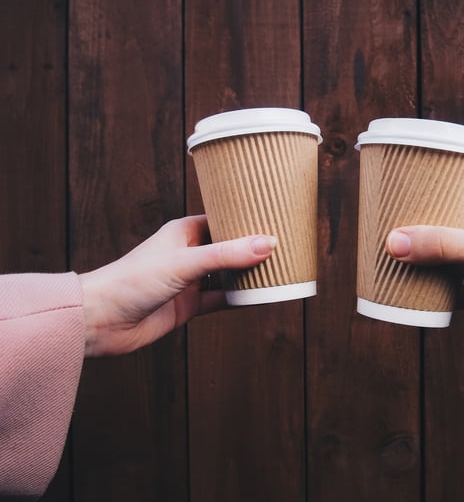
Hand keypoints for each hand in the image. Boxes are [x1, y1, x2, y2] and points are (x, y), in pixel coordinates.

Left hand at [79, 215, 275, 356]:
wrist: (101, 321)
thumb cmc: (132, 281)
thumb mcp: (184, 263)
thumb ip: (226, 254)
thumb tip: (267, 243)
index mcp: (184, 232)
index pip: (223, 219)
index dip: (248, 220)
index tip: (275, 219)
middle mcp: (188, 253)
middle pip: (229, 248)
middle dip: (253, 249)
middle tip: (285, 246)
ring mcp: (189, 280)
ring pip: (228, 274)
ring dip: (248, 275)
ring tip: (279, 270)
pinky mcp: (189, 305)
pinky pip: (222, 299)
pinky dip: (240, 298)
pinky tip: (260, 297)